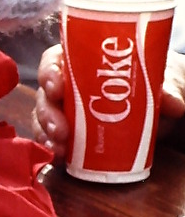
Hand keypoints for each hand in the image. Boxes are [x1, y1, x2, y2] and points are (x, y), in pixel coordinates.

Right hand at [33, 44, 184, 160]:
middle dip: (47, 111)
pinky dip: (51, 147)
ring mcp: (68, 109)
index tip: (55, 85)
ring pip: (45, 118)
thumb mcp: (166, 78)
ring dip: (46, 133)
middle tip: (60, 128)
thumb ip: (169, 88)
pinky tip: (57, 156)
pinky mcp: (72, 133)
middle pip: (46, 93)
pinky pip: (53, 138)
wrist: (163, 105)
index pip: (55, 60)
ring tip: (59, 147)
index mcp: (83, 59)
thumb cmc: (157, 80)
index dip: (49, 71)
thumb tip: (174, 103)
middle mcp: (70, 83)